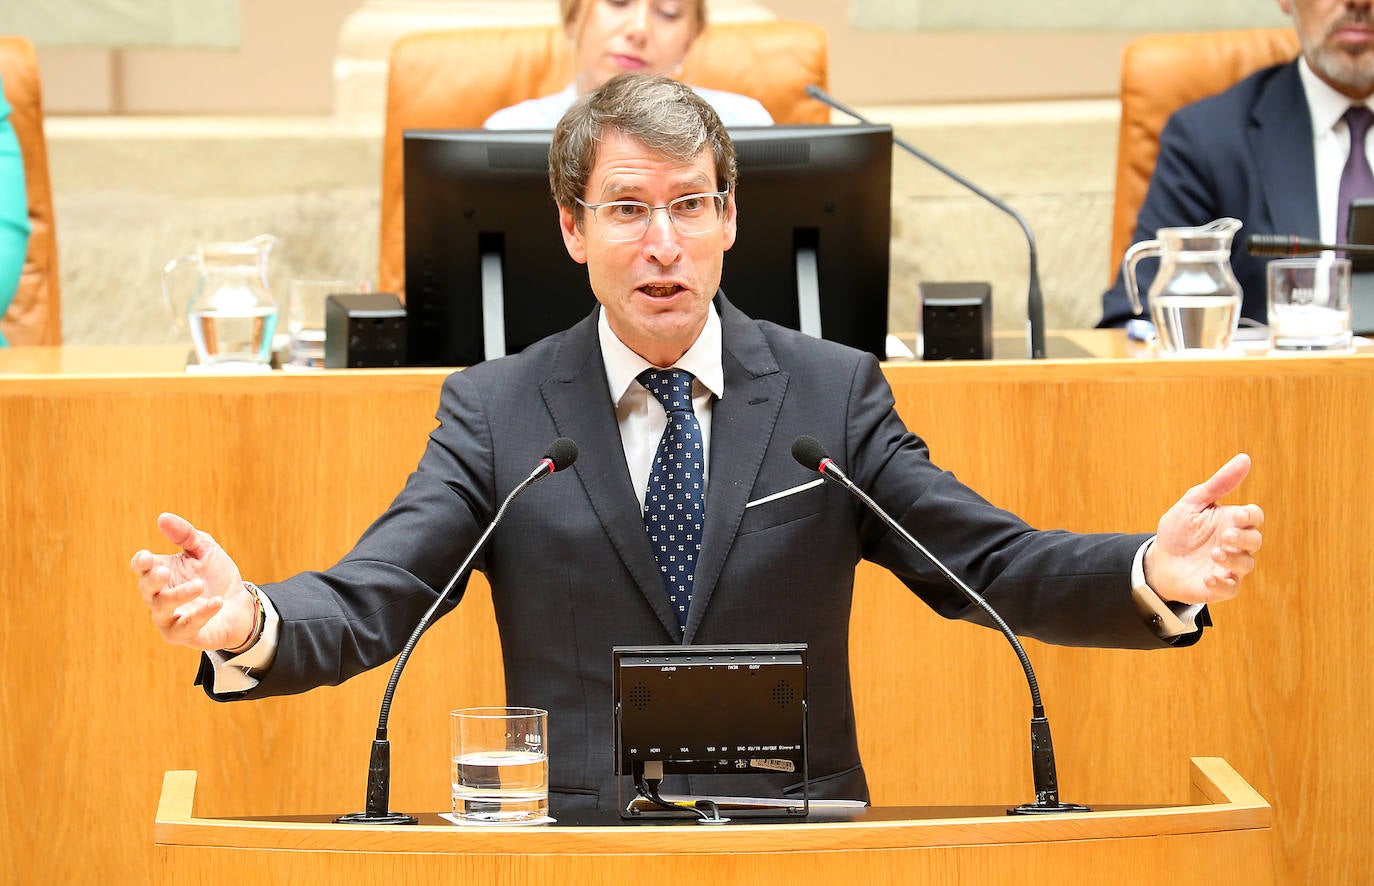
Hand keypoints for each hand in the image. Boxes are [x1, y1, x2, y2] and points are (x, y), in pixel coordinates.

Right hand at [130, 512, 254, 651]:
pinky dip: (201, 614)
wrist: (241, 603)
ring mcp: (169, 618)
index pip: (141, 568)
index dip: (141, 563)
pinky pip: (186, 627)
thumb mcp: (205, 549)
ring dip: (179, 596)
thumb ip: (185, 535)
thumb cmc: (216, 576)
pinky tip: (217, 602)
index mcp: (161, 573)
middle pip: (146, 589)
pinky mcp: (184, 635)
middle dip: (152, 580)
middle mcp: (159, 597)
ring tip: (200, 585)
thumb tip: (162, 517)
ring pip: (162, 609)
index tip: (147, 557)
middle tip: (164, 571)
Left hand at [1145, 454, 1263, 604]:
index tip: (1237, 516)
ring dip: (1234, 559)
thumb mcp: (1194, 503)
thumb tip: (1245, 459)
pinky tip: (1208, 577)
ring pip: (1247, 565)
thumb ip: (1218, 484)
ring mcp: (1229, 567)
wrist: (1157, 560)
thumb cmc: (1178, 531)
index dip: (1251, 517)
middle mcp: (1235, 545)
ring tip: (1214, 553)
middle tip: (1224, 536)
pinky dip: (1223, 584)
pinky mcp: (1219, 587)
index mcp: (1232, 522)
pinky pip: (1231, 589)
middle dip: (1243, 539)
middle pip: (1255, 541)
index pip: (1255, 517)